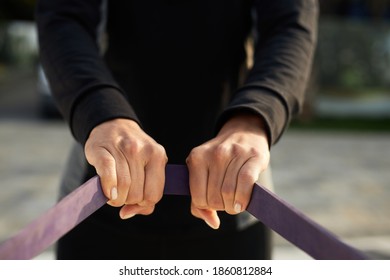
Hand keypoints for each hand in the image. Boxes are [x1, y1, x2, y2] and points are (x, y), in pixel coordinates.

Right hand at [84, 118, 167, 218]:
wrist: (113, 125)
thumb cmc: (133, 153)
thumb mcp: (148, 167)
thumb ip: (147, 193)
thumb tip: (127, 213)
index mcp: (158, 156)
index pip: (154, 194)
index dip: (143, 204)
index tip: (135, 201)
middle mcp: (143, 150)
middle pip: (137, 194)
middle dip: (128, 201)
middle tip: (122, 195)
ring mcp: (124, 148)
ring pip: (123, 188)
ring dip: (115, 198)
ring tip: (113, 193)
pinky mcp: (103, 150)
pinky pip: (108, 175)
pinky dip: (108, 189)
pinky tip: (107, 192)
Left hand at [186, 113, 269, 228]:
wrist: (244, 133)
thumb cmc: (220, 160)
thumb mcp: (203, 172)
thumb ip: (199, 200)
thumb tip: (212, 223)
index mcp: (197, 158)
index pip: (198, 196)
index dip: (206, 206)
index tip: (213, 204)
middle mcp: (214, 154)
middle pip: (214, 196)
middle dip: (221, 207)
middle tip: (226, 204)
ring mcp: (234, 153)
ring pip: (229, 192)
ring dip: (233, 206)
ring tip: (235, 204)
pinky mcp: (253, 156)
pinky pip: (245, 183)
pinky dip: (243, 199)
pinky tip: (242, 204)